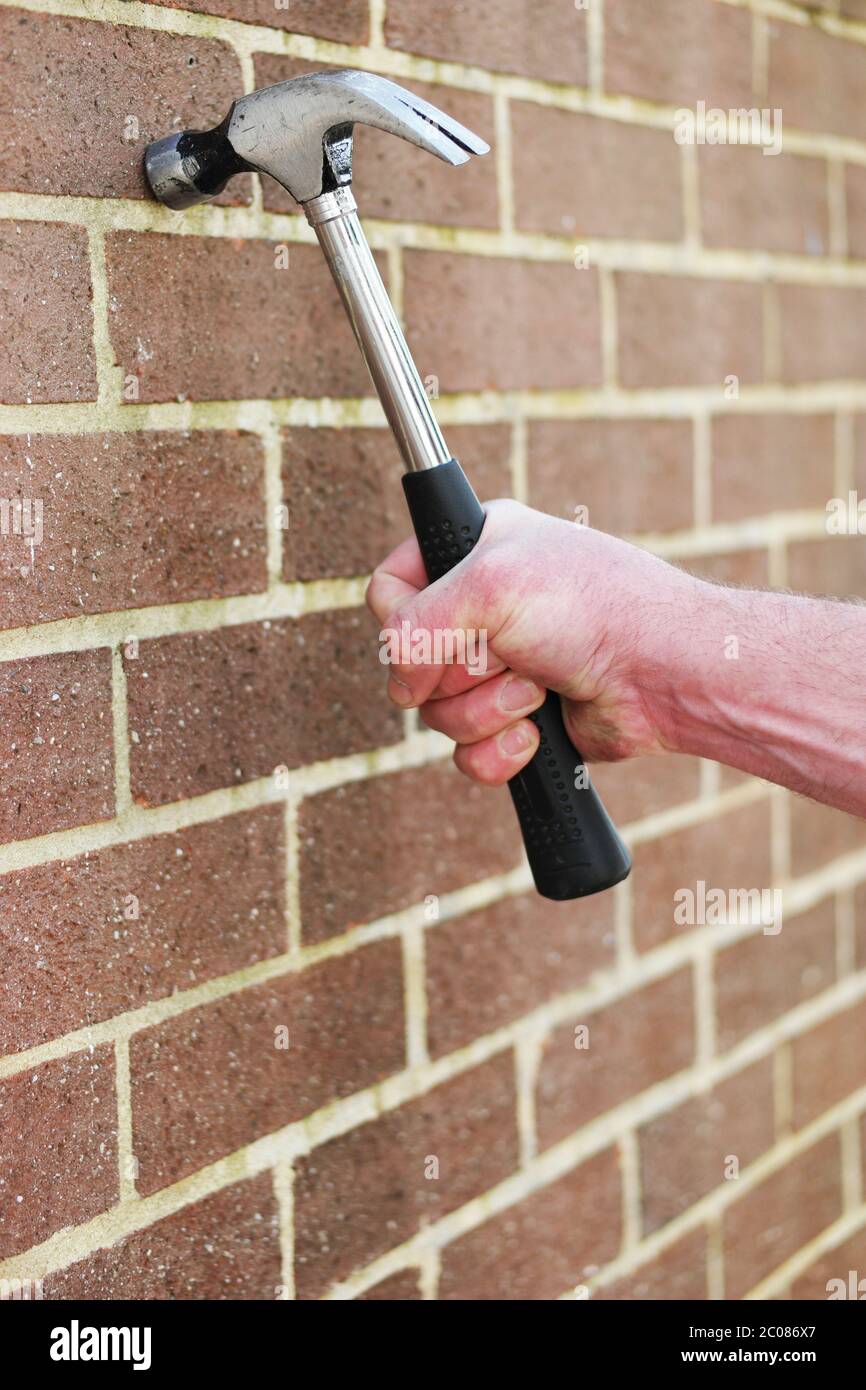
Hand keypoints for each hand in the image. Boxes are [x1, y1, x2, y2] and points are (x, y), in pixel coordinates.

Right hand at [366, 499, 697, 786]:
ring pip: (437, 716)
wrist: (662, 673)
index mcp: (474, 553)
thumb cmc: (594, 609)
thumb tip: (398, 686)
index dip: (401, 621)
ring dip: (485, 712)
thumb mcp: (490, 587)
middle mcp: (482, 611)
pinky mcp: (515, 723)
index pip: (390, 589)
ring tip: (537, 690)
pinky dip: (500, 751)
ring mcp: (497, 670)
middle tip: (510, 653)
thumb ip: (414, 627)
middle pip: (410, 664)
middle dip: (459, 673)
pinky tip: (539, 732)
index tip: (433, 632)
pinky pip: (468, 755)